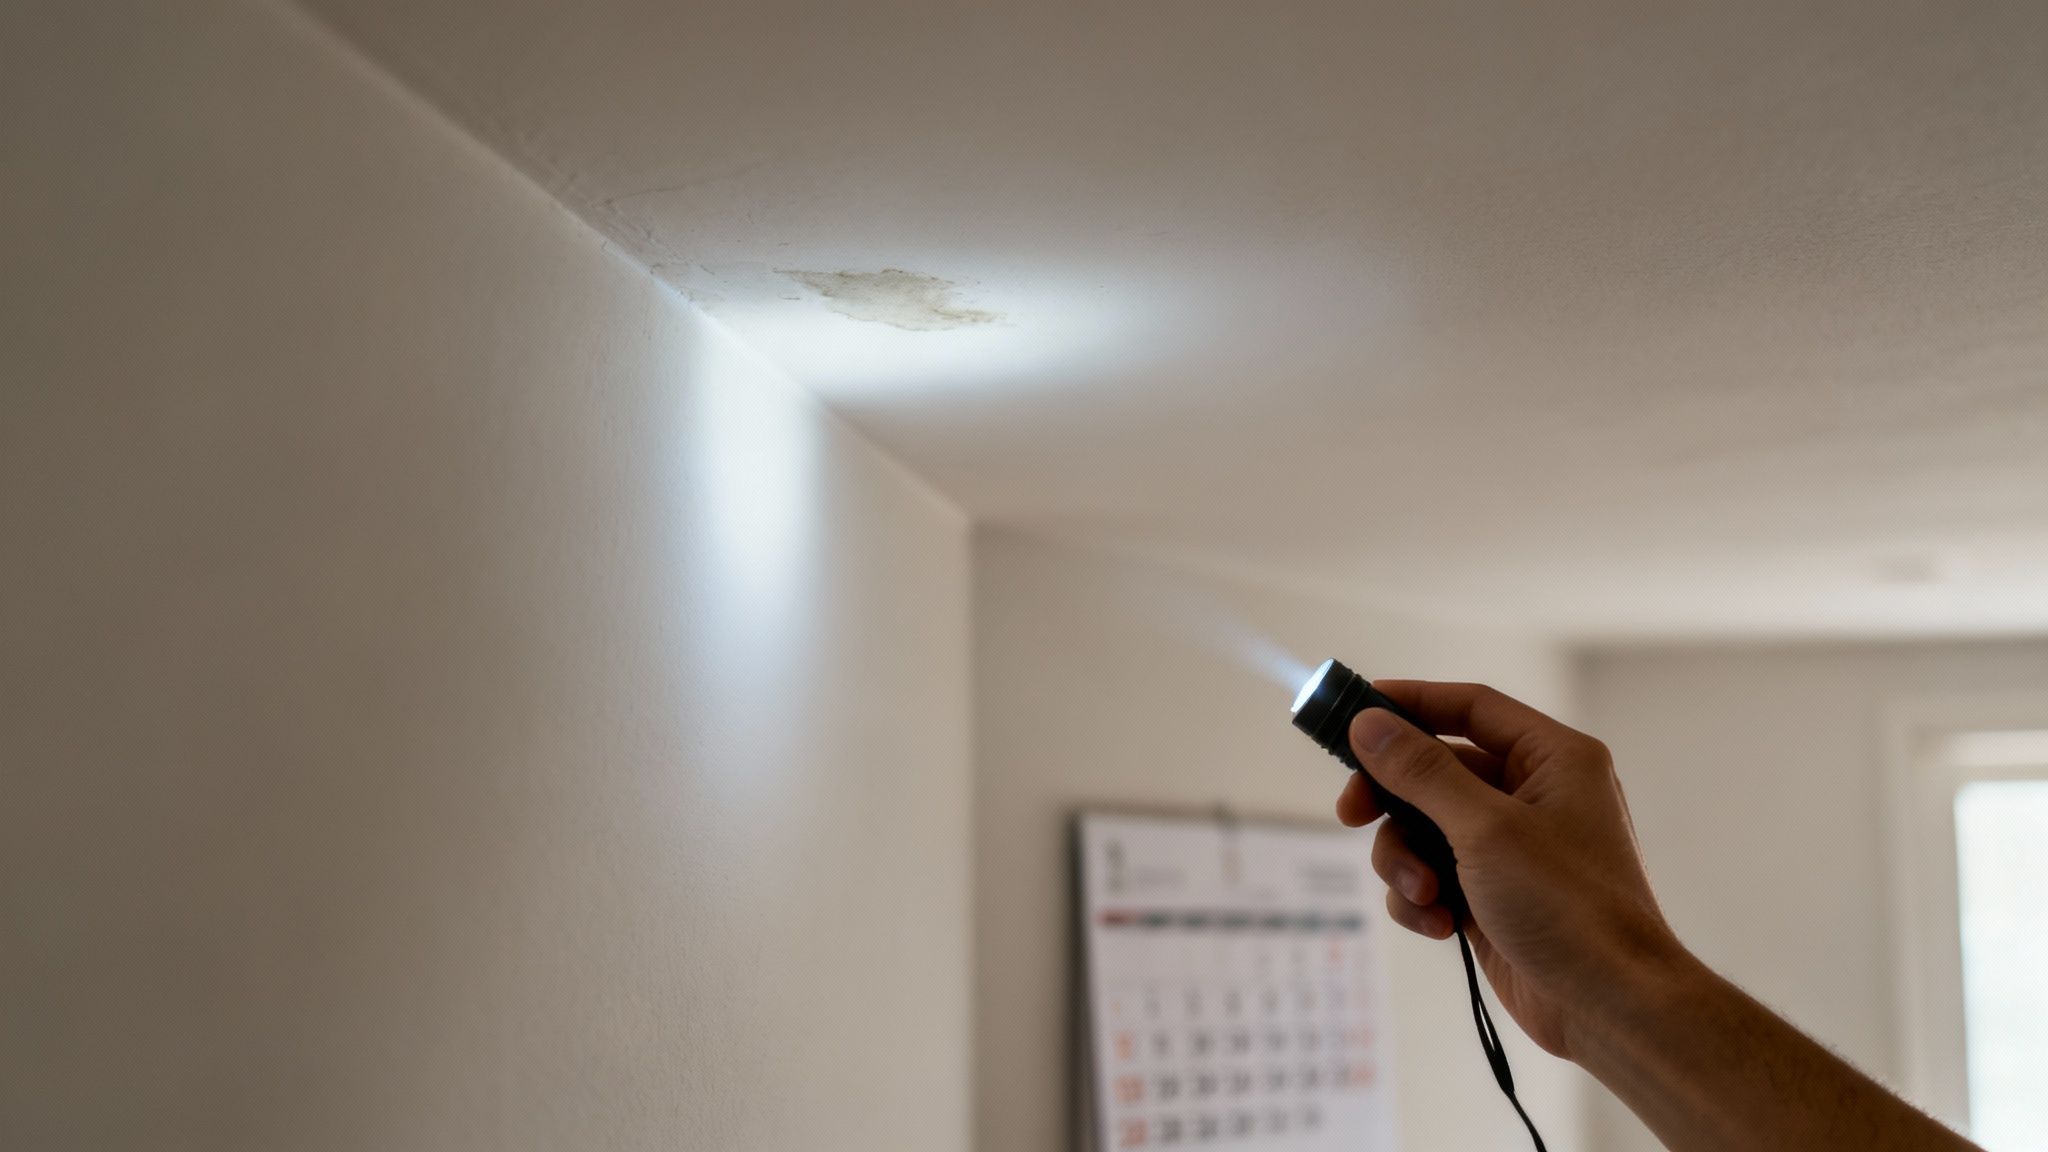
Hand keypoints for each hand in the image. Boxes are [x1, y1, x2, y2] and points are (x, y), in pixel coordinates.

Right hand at [1335, 681, 1681, 1059]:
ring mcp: (1511, 847)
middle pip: (1434, 770)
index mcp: (1552, 759)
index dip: (1410, 703)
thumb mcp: (1486, 829)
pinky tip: (1440, 925)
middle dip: (1392, 800)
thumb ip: (1421, 772)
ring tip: (1423, 895)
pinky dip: (1423, 899)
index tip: (1354, 713)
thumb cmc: (1569, 907)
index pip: (1470, 708)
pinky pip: (1432, 875)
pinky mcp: (1491, 894)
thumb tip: (1369, 724)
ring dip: (1406, 861)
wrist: (1609, 1007)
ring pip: (1423, 828)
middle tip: (1351, 814)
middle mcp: (1533, 795)